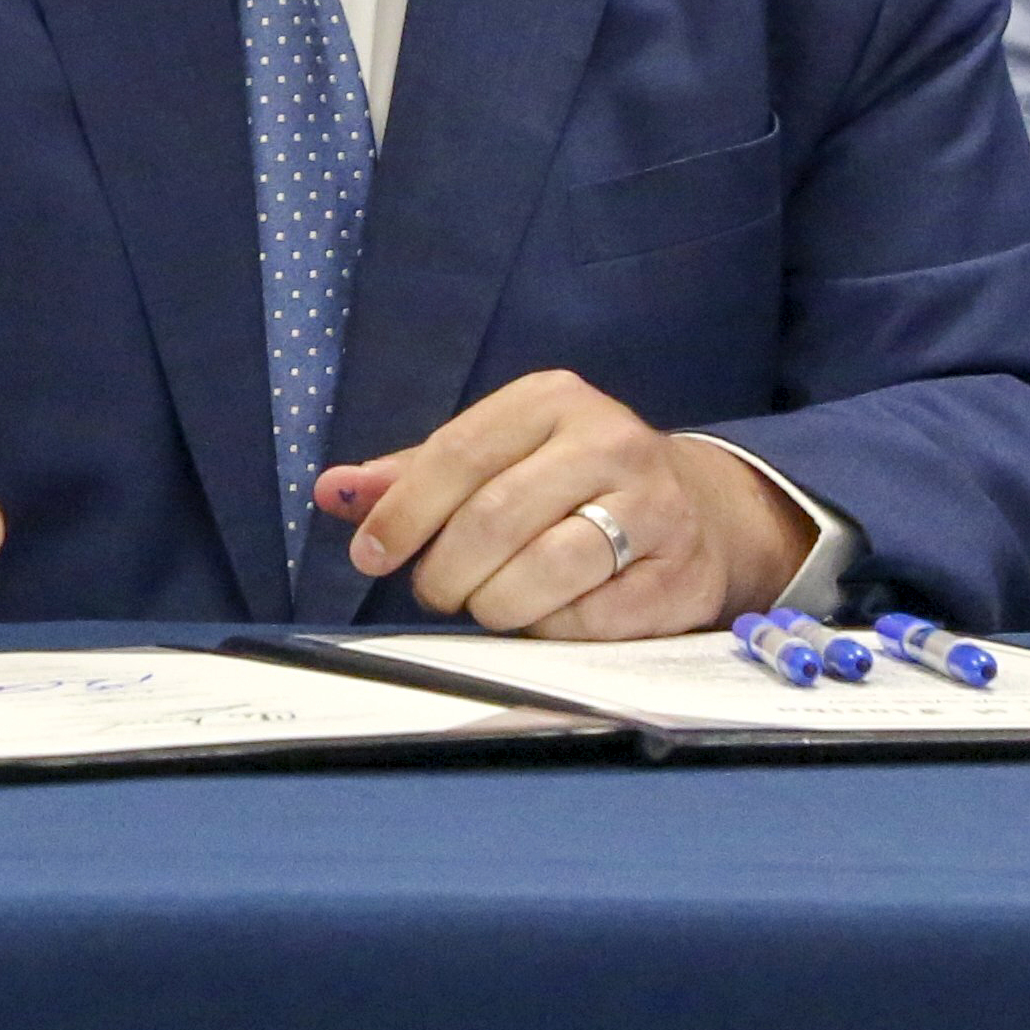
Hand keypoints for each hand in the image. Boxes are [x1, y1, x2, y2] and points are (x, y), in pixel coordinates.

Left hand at [315, 370, 811, 639]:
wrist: (698, 510)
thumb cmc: (569, 483)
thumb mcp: (497, 457)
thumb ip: (414, 475)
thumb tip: (331, 491)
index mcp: (552, 399)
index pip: (456, 455)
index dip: (402, 513)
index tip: (369, 555)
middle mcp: (609, 439)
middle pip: (494, 517)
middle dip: (446, 572)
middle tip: (436, 591)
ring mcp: (654, 505)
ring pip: (544, 570)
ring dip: (495, 605)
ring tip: (487, 605)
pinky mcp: (680, 572)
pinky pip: (591, 618)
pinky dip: (552, 631)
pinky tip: (547, 618)